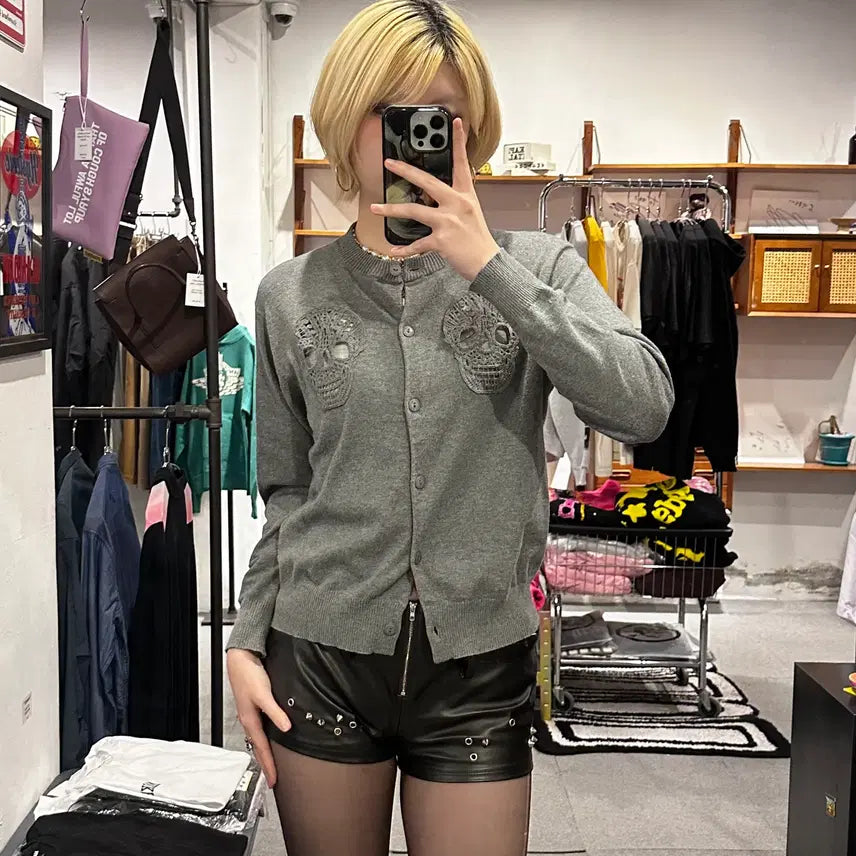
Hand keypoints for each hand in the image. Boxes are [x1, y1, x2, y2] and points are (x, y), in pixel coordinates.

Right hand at [227, 647, 290, 786]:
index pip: (262, 748)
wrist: (240, 660)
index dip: (269, 765)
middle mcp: (249, 720)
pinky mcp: (253, 707)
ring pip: (258, 739)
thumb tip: (286, 728)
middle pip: (258, 747)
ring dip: (264, 753)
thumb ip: (275, 711)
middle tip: (272, 779)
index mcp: (250, 720)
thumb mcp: (264, 694)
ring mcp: (250, 714)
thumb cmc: (249, 675)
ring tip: (271, 765)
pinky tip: (270, 738)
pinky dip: (264, 739)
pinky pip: (259, 729)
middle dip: (265, 764)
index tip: (273, 780)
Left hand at [370, 117, 499, 280]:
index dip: (459, 142)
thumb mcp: (471, 213)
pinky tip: (394, 250)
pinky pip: (417, 244)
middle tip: (390, 163)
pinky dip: (405, 249)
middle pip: (427, 182)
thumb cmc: (477, 239)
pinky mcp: (441, 240)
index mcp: (465, 195)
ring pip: (414, 210)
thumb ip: (454, 201)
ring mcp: (448, 221)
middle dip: (406, 171)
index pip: (462, 164)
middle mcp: (456, 204)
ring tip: (376, 208)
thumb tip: (434, 197)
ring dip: (391, 210)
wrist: (487, 262)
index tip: (455, 123)